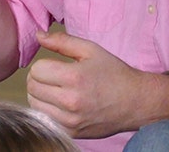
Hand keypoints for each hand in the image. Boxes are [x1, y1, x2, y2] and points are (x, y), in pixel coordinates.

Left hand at [27, 31, 168, 138]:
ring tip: (56, 90)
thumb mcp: (91, 50)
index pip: (37, 70)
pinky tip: (60, 104)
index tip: (55, 66)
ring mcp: (70, 120)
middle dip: (40, 79)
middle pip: (32, 87)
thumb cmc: (114, 73)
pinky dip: (47, 110)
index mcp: (74, 77)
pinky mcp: (70, 132)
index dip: (44, 65)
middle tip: (54, 77)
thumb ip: (62, 41)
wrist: (135, 102)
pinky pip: (43, 119)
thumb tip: (38, 35)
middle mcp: (70, 101)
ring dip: (40, 95)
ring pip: (34, 104)